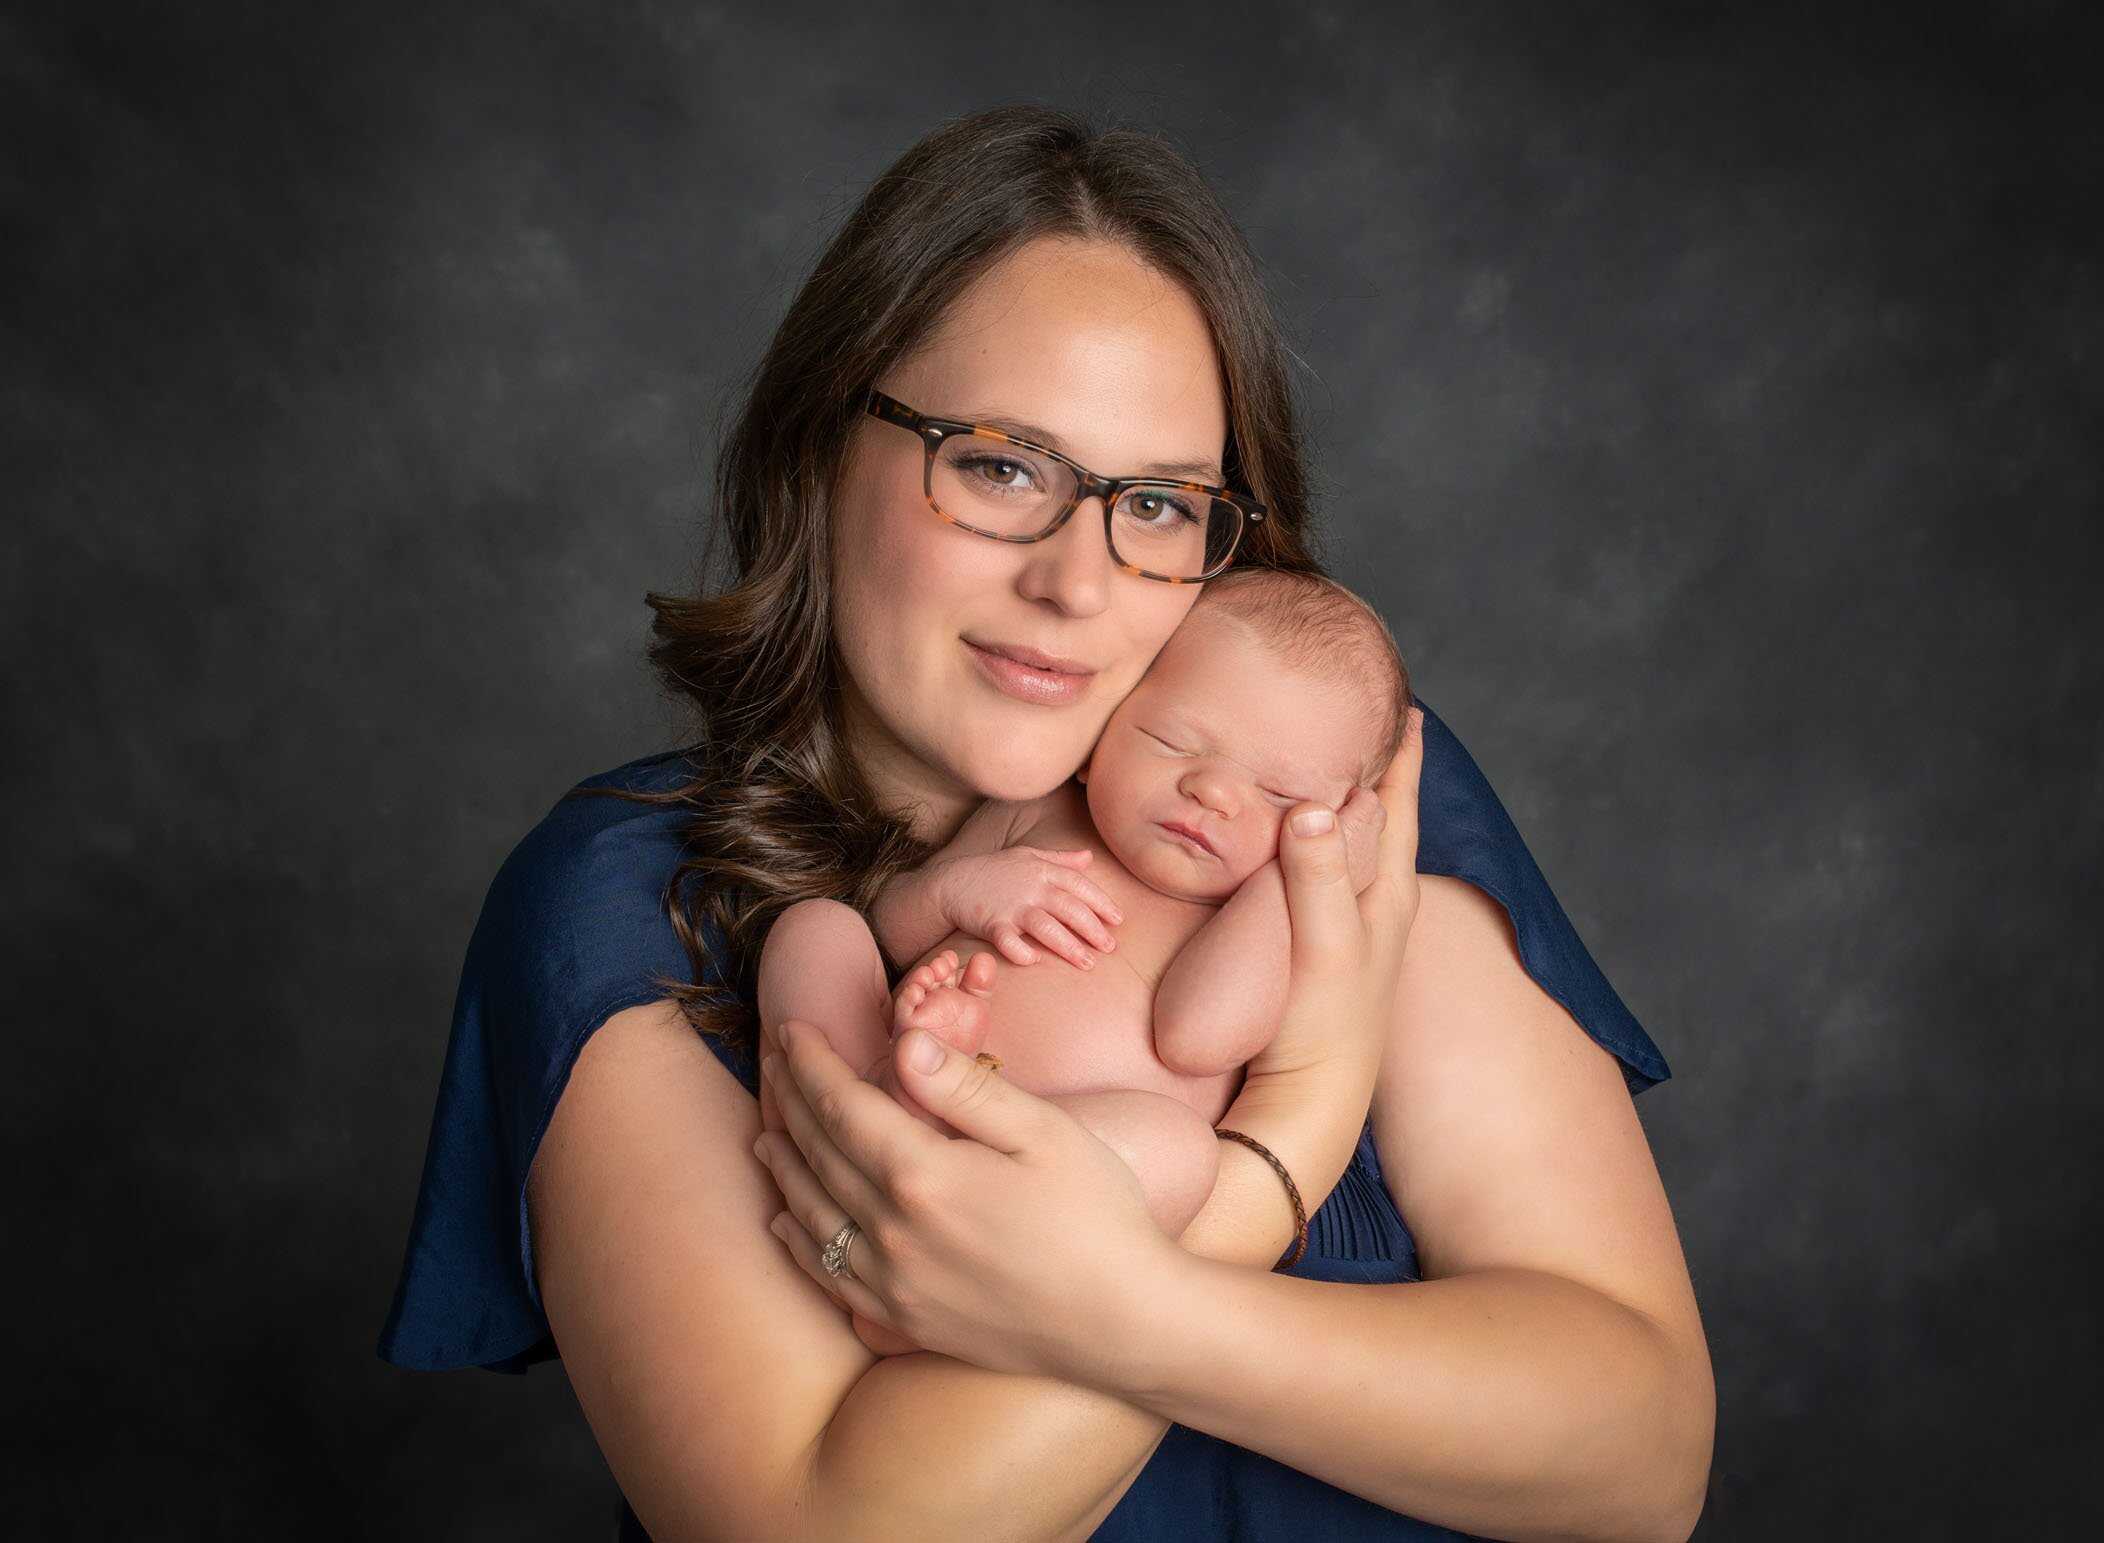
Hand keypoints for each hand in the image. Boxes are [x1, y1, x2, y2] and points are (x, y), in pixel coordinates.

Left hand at [751, 1013, 1171, 1388]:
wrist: (1122, 1324)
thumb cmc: (1097, 1216)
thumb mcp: (1044, 1133)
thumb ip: (965, 1089)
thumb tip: (901, 1045)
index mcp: (924, 1174)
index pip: (844, 1104)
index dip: (812, 1064)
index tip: (792, 1030)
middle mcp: (893, 1230)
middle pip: (819, 1152)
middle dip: (791, 1101)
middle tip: (772, 1063)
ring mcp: (893, 1282)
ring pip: (812, 1211)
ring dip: (784, 1165)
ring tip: (766, 1131)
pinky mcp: (903, 1320)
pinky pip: (827, 1274)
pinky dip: (796, 1240)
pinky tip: (785, 1221)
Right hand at [931, 846, 1123, 969]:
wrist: (952, 882)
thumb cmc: (994, 871)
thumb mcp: (1027, 856)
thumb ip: (1059, 859)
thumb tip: (1089, 857)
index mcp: (1041, 870)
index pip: (1079, 885)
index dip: (1101, 902)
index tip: (1118, 920)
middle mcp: (1030, 887)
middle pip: (1069, 908)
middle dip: (1092, 929)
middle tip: (1110, 948)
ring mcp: (1010, 906)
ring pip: (1046, 926)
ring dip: (1068, 946)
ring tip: (1087, 963)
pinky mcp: (991, 923)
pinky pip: (1008, 940)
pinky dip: (1020, 951)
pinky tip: (1034, 961)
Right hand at [1247, 705, 1424, 1084]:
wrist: (1309, 1101)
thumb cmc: (1322, 1026)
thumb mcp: (1322, 944)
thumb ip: (1319, 874)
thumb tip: (1314, 805)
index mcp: (1389, 892)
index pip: (1400, 803)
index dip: (1402, 753)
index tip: (1404, 702)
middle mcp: (1379, 904)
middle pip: (1384, 816)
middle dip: (1376, 766)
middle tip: (1364, 716)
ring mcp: (1353, 927)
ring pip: (1357, 845)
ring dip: (1348, 804)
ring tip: (1332, 765)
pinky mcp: (1324, 947)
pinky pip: (1326, 873)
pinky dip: (1318, 843)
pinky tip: (1299, 844)